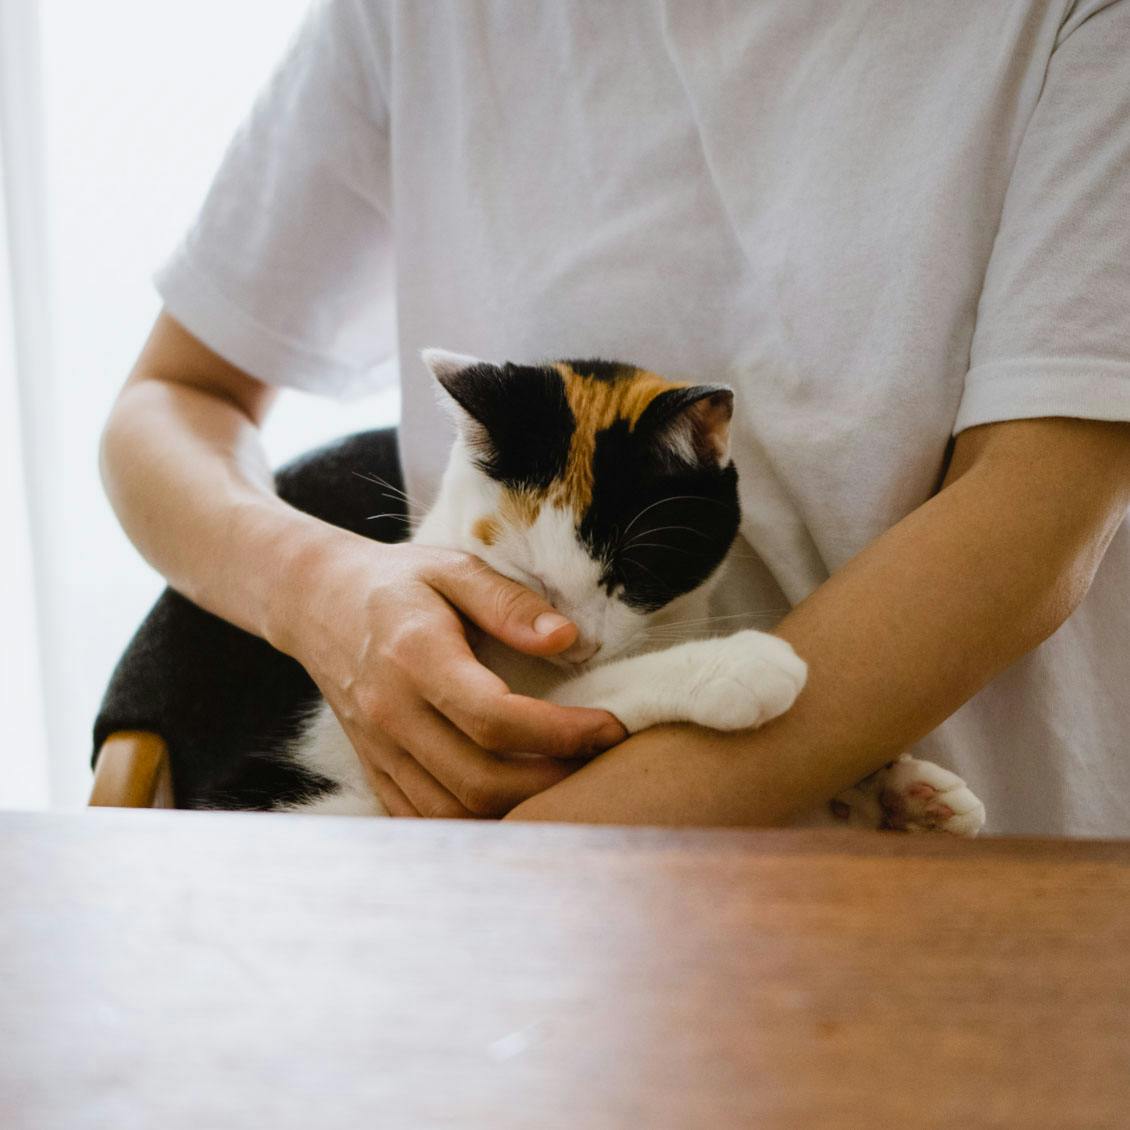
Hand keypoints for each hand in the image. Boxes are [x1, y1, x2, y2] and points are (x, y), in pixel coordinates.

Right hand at [273, 531, 626, 817]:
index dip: (562, 733)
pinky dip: (477, 824)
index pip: (495, 718)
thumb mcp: (454, 568)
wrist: (318, 604)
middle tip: (599, 760)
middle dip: (553, 781)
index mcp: (415, 657)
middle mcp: (391, 713)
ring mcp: (378, 750)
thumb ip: (509, 603)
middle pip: (479, 779)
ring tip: (568, 780)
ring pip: (455, 811)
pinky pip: (426, 821)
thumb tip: (566, 638)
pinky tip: (517, 802)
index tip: (609, 728)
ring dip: (521, 809)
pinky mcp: (375, 770)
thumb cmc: (398, 583)